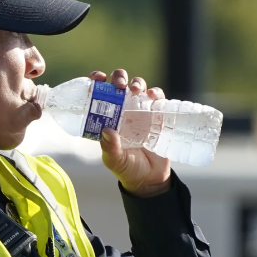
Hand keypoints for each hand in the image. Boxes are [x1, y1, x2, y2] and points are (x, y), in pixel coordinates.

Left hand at [89, 70, 171, 197]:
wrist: (150, 179)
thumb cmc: (127, 168)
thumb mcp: (114, 160)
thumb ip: (109, 148)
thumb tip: (107, 131)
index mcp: (107, 117)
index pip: (100, 93)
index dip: (97, 81)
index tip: (98, 78)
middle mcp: (123, 110)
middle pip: (120, 84)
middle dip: (119, 78)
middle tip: (118, 85)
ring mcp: (141, 111)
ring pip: (138, 86)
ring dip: (137, 83)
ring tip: (135, 90)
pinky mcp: (158, 116)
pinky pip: (158, 98)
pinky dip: (156, 93)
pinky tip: (152, 96)